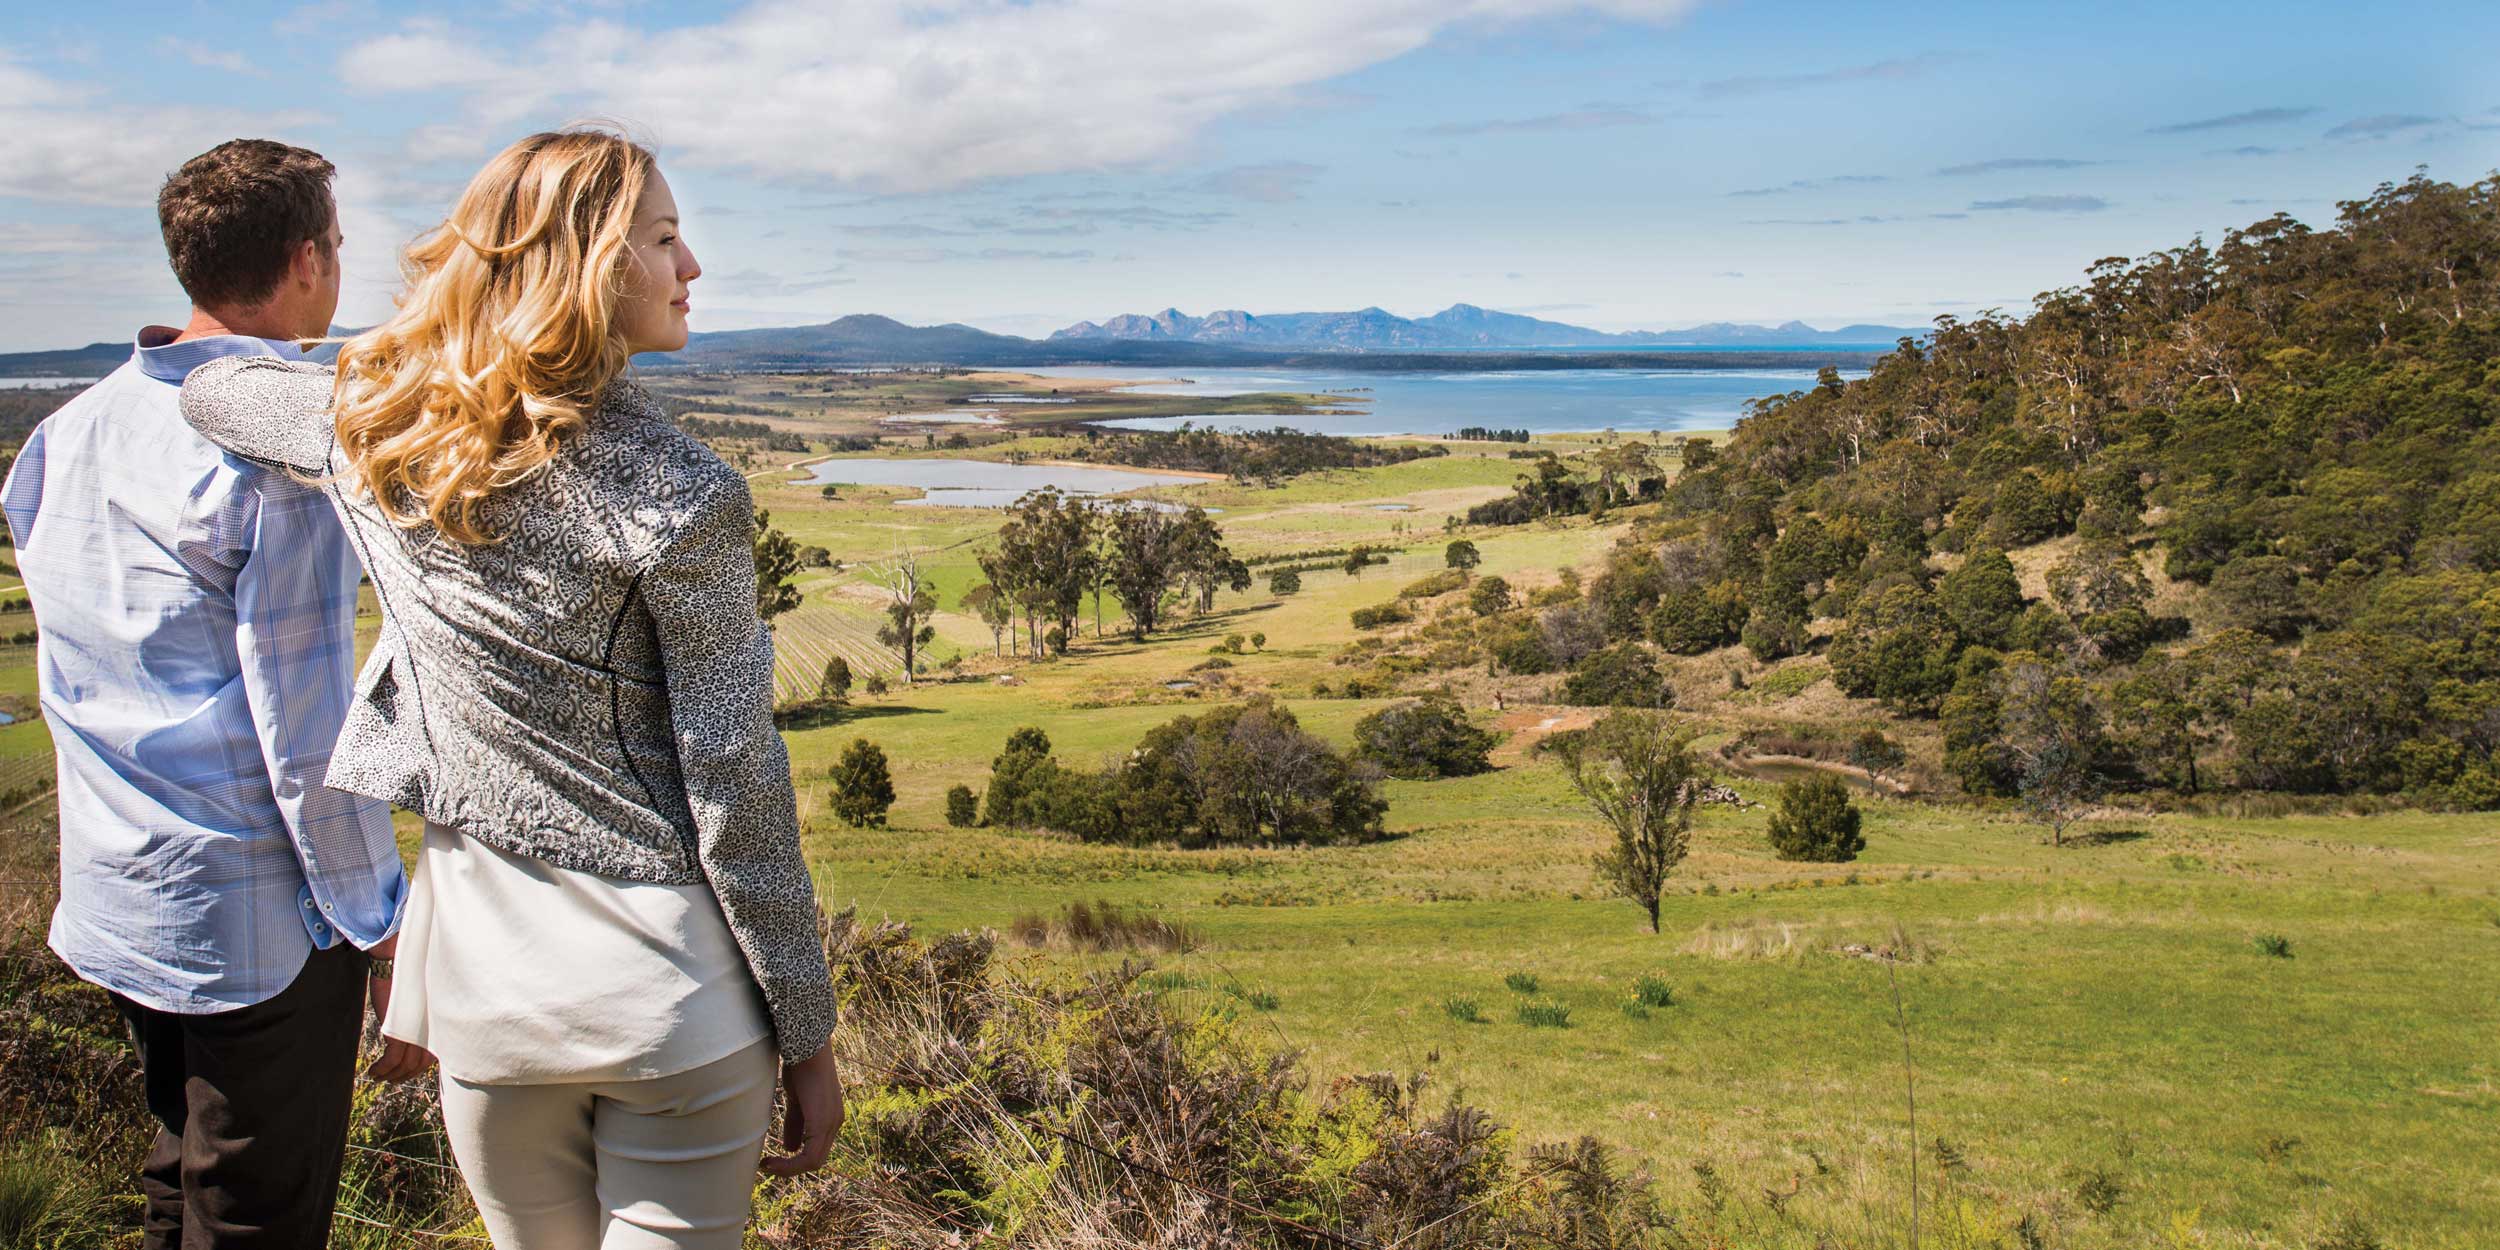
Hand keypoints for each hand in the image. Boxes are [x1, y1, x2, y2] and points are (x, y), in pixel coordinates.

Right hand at [362, 959, 435, 1082]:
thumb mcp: (418, 1004)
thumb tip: (416, 1039)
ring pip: (405, 1065)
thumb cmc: (407, 980)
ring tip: (380, 1077)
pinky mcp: (398, 1031)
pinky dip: (381, 1069)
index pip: (435, 1055)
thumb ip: (421, 1021)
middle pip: (420, 1064)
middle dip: (405, 1075)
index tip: (408, 1072)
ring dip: (391, 1075)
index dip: (420, 1068)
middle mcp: (431, 1030)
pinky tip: (373, 1072)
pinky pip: (391, 1060)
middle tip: (392, 1079)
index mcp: (438, 1024)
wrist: (395, 964)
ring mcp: (416, 1032)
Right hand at [762, 1046, 844, 1175]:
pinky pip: (810, 1156)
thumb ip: (795, 1123)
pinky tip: (773, 1161)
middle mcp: (835, 1123)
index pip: (816, 1150)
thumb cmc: (801, 1068)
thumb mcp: (796, 1100)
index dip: (794, 1161)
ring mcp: (832, 1124)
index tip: (771, 1160)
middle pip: (816, 1160)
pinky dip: (791, 1164)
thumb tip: (791, 1147)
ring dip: (788, 1168)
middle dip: (790, 1168)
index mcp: (830, 1118)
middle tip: (767, 1166)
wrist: (807, 1050)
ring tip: (767, 1165)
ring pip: (814, 1161)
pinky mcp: (823, 1123)